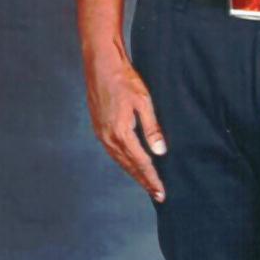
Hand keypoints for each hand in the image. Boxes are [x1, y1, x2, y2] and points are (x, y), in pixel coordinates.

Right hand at [83, 51, 166, 201]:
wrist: (101, 64)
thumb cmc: (124, 79)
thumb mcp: (144, 101)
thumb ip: (152, 128)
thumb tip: (160, 151)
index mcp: (120, 133)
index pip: (140, 162)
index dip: (152, 179)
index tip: (161, 192)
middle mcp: (108, 138)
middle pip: (129, 166)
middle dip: (143, 181)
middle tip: (157, 195)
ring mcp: (101, 134)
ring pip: (119, 160)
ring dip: (133, 173)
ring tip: (146, 183)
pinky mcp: (98, 127)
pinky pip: (112, 151)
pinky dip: (123, 161)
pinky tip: (130, 163)